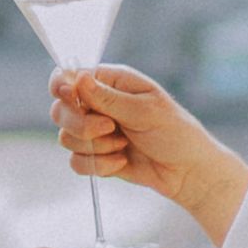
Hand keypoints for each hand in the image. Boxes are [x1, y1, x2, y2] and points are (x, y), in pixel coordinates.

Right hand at [50, 67, 237, 233]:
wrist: (187, 171)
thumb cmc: (175, 132)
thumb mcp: (145, 111)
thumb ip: (108, 98)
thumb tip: (78, 79)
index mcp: (111, 82)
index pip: (69, 76)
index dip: (61, 86)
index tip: (69, 97)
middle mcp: (98, 105)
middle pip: (60, 110)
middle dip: (81, 124)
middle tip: (109, 128)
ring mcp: (95, 131)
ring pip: (66, 138)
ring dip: (95, 146)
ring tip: (123, 146)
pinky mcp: (96, 156)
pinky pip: (76, 162)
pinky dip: (98, 165)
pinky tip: (121, 162)